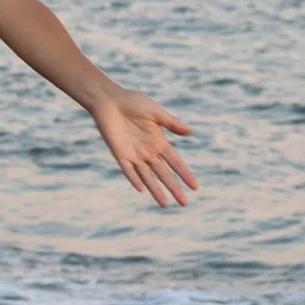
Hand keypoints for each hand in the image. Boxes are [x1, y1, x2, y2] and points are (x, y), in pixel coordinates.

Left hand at [92, 89, 197, 207]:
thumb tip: (190, 132)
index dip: (184, 174)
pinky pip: (128, 169)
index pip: (175, 162)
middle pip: (164, 174)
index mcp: (159, 141)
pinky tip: (141, 189)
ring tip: (165, 205)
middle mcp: (148, 152)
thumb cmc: (132, 102)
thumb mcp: (155, 111)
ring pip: (147, 177)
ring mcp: (134, 154)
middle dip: (174, 188)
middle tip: (184, 203)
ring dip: (155, 190)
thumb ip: (171, 123)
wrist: (109, 100)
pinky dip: (134, 178)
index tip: (195, 187)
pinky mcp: (119, 154)